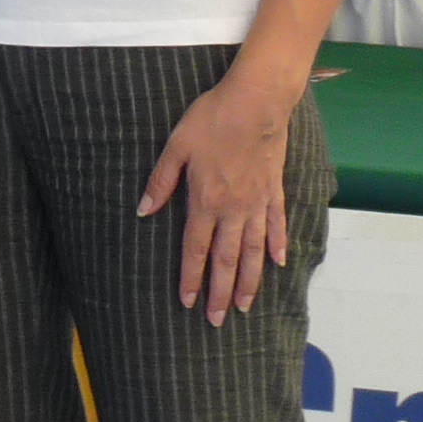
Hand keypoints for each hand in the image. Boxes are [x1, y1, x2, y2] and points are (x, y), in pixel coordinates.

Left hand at [138, 69, 294, 322]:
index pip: (196, 249)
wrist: (256, 100)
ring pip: (254, 251)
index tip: (189, 302)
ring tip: (245, 306)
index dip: (192, 278)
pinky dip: (278, 246)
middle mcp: (234, 209)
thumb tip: (143, 210)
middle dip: (221, 292)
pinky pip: (278, 224)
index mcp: (205, 201)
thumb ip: (160, 182)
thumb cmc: (212, 119)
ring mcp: (258, 201)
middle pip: (226, 260)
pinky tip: (279, 264)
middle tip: (218, 321)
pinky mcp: (275, 189)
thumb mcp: (175, 147)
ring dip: (249, 280)